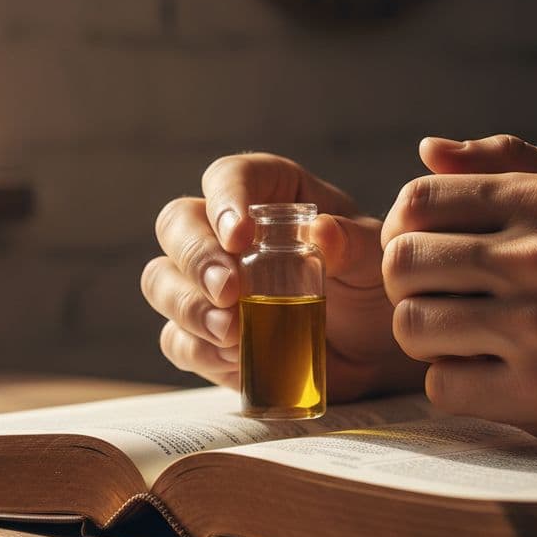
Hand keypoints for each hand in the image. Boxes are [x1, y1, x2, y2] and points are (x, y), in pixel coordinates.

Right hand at [142, 153, 425, 400]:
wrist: (373, 350)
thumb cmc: (372, 287)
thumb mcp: (375, 261)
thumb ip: (354, 243)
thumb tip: (322, 231)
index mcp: (270, 193)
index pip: (228, 177)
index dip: (224, 201)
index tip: (239, 236)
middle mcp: (226, 233)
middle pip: (177, 224)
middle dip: (195, 258)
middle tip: (229, 292)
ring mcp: (207, 285)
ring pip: (161, 281)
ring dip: (188, 307)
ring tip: (232, 332)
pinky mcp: (204, 336)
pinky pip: (177, 339)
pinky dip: (199, 351)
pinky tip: (236, 359)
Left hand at [381, 135, 536, 449]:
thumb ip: (507, 164)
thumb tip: (428, 150)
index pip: (418, 200)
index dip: (404, 228)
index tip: (423, 249)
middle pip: (401, 264)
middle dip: (407, 284)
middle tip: (438, 297)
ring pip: (410, 326)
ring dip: (426, 337)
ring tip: (463, 336)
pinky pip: (440, 386)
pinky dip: (454, 384)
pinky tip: (489, 374)